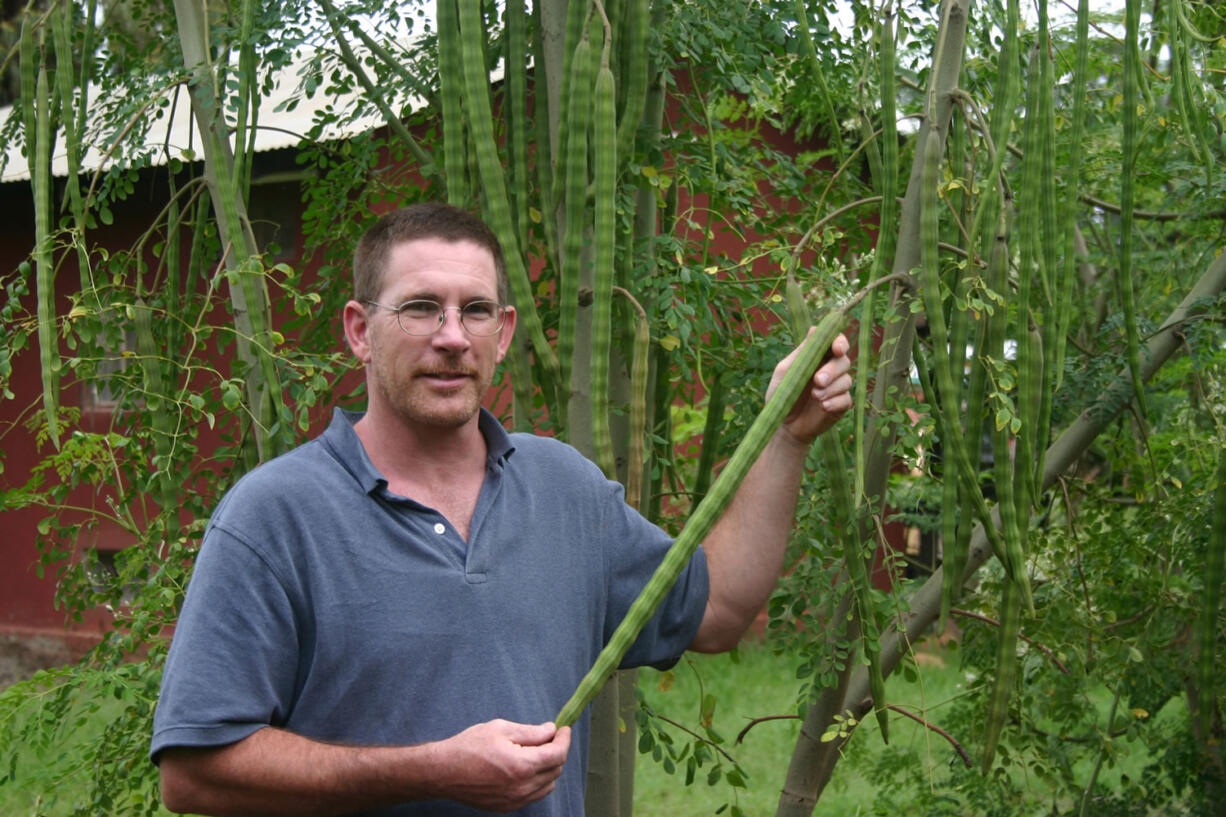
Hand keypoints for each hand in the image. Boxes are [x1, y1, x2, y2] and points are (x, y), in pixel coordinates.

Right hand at [433, 720, 570, 811]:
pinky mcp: (506, 808)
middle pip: (555, 770)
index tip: (563, 729)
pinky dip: (536, 782)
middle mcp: (522, 787)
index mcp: (522, 765)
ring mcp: (515, 801)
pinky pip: (533, 796)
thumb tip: (550, 731)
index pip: (558, 754)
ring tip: (534, 753)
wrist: (443, 772)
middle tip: (548, 737)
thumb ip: (531, 732)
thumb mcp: (500, 729)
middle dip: (556, 751)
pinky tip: (524, 769)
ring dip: (548, 768)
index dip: (564, 739)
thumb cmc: (469, 747)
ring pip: (547, 785)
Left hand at [768, 330, 852, 445]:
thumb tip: (814, 329)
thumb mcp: (786, 371)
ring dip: (831, 388)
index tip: (837, 349)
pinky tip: (823, 406)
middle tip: (818, 380)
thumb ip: (802, 352)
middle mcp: (831, 370)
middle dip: (832, 370)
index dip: (840, 342)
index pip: (836, 342)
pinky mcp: (841, 405)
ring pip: (847, 380)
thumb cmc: (782, 394)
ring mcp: (838, 388)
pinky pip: (846, 399)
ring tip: (815, 396)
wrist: (783, 425)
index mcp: (818, 357)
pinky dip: (835, 402)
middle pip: (844, 360)